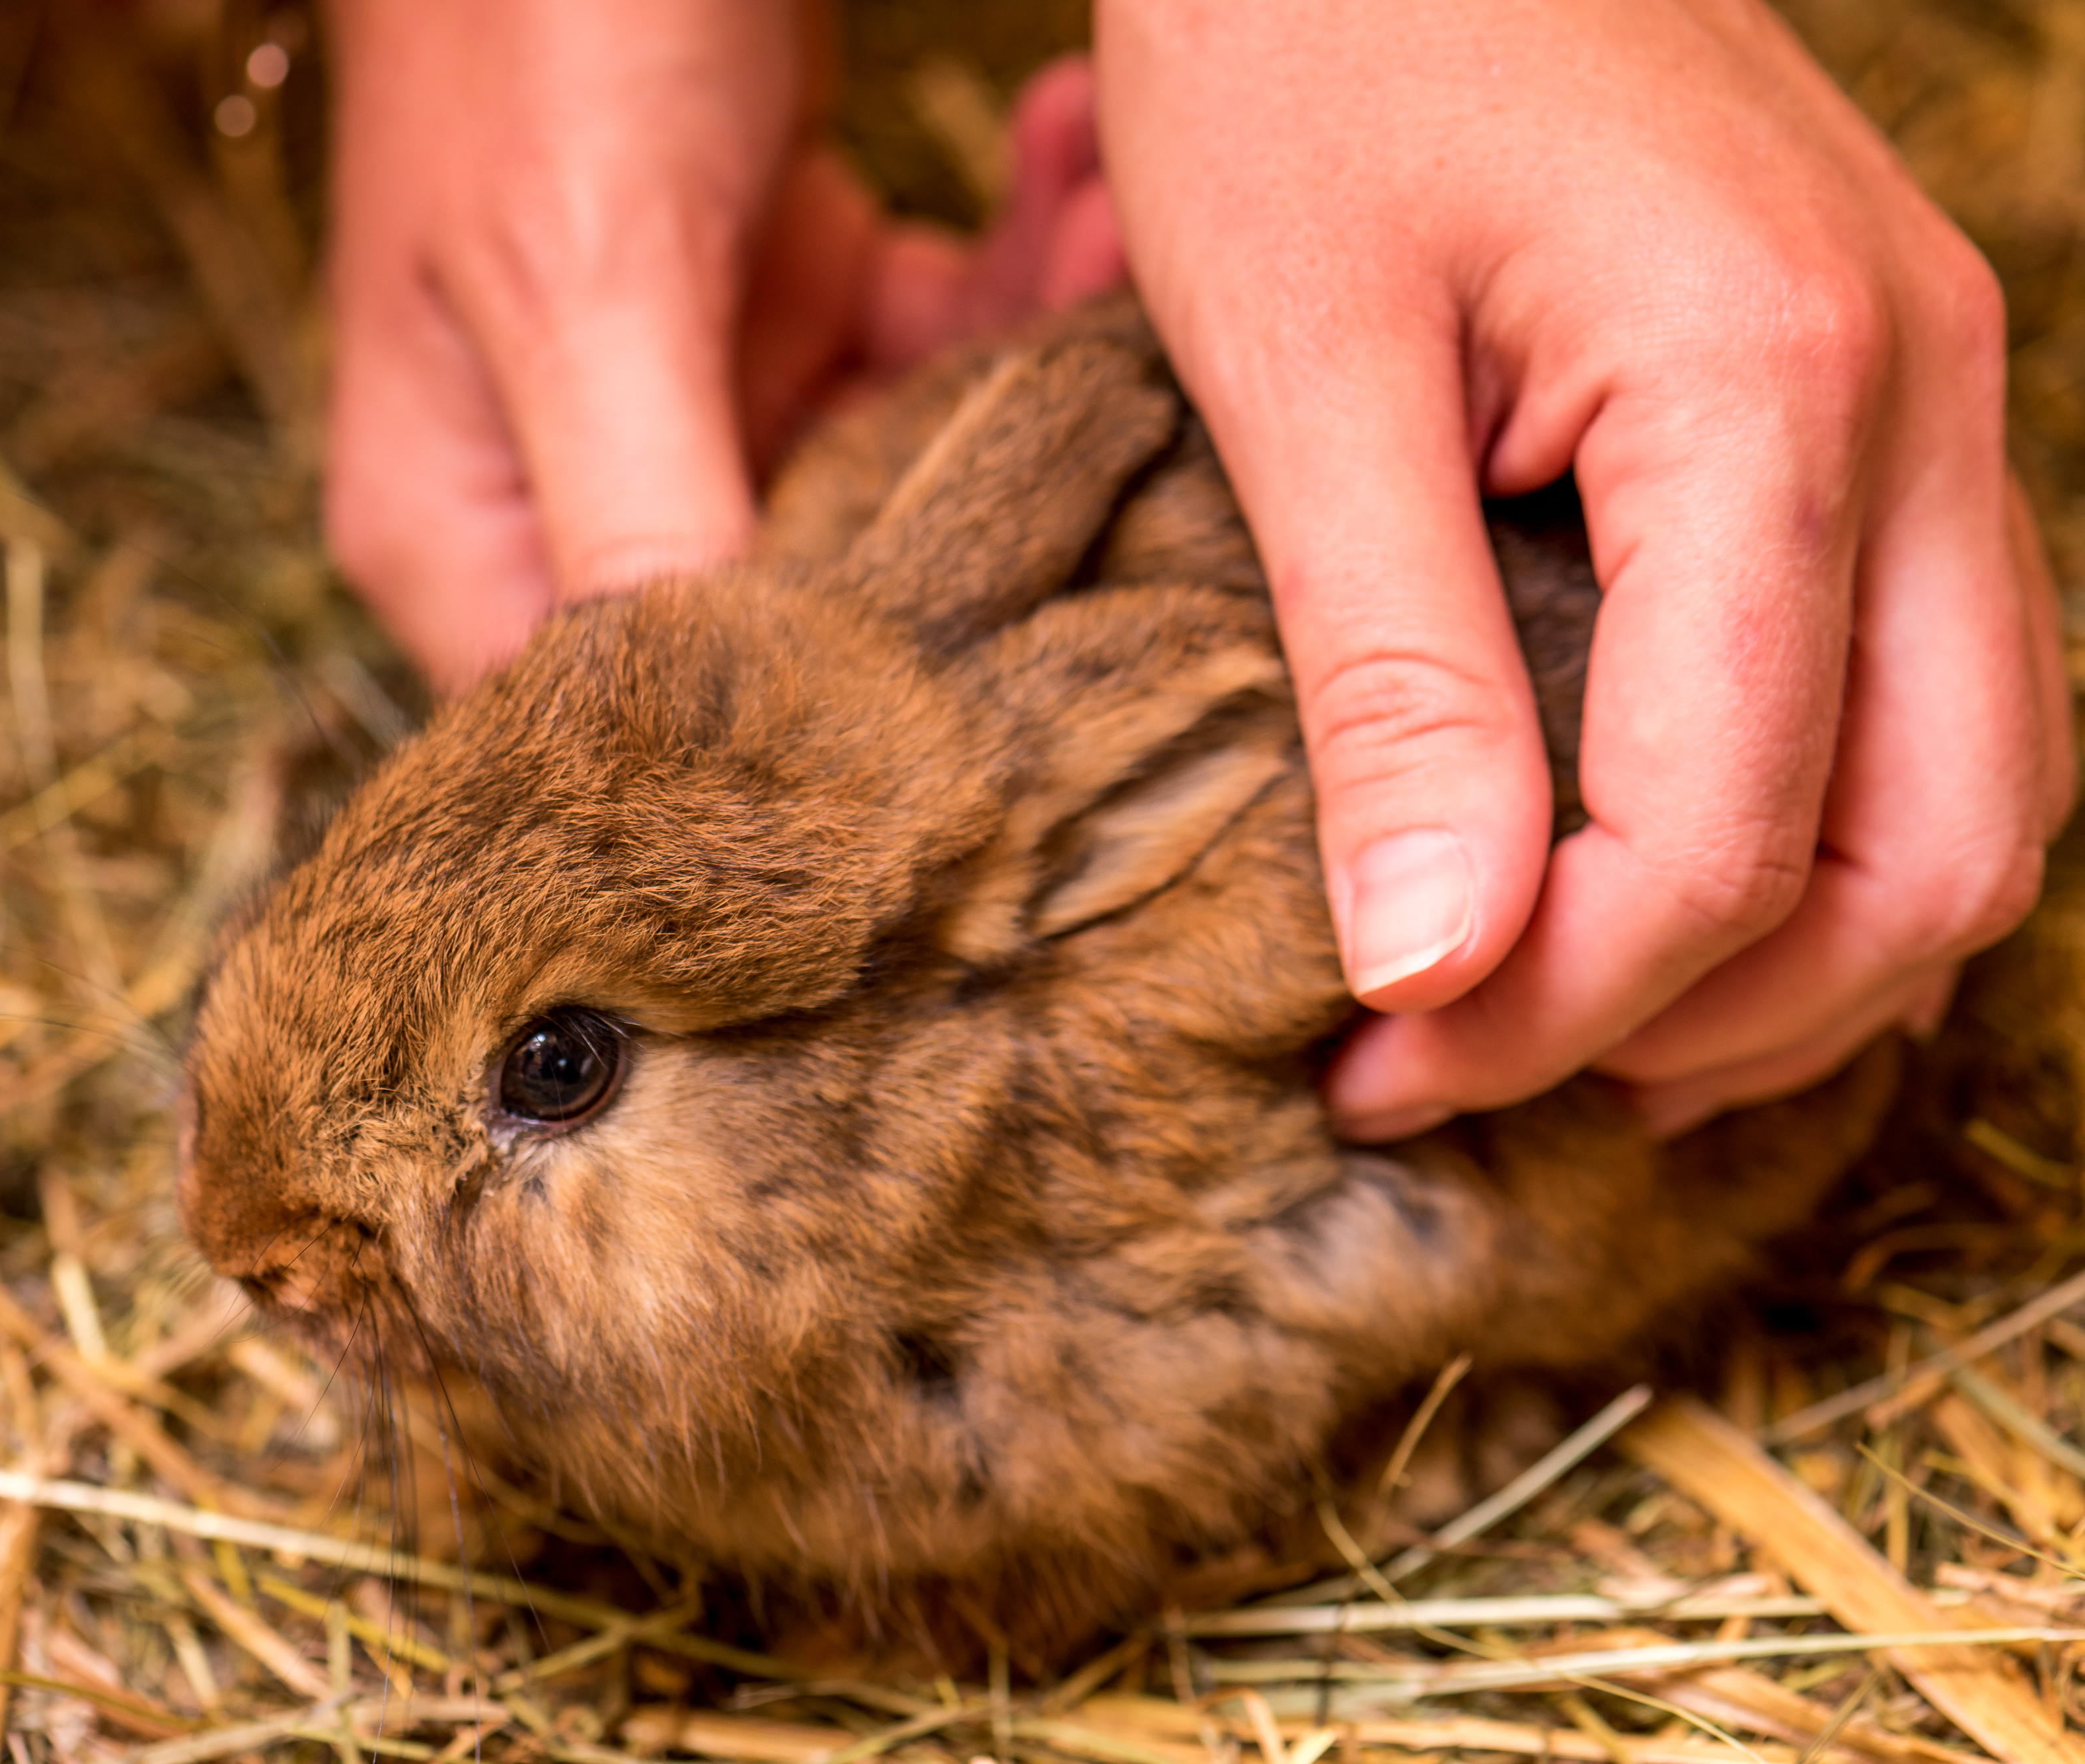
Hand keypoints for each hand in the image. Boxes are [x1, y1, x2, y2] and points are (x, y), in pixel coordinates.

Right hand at [324, 0, 1122, 694]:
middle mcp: (565, 490)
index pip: (612, 730)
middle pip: (777, 619)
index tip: (967, 727)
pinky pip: (917, 349)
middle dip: (949, 526)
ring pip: (884, 477)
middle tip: (1098, 436)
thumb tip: (732, 759)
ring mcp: (679, 399)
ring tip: (1103, 238)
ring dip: (1004, 365)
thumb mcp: (587, 285)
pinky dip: (998, 276)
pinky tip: (1061, 173)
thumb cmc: (534, 16)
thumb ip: (648, 519)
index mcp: (460, 531)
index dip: (785, 755)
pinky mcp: (777, 304)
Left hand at [1097, 0, 2072, 1137]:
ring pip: (1964, 789)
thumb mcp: (1304, 376)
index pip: (1726, 836)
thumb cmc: (1305, 58)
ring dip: (1788, 955)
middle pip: (1933, 852)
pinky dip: (1809, 832)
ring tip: (1564, 1026)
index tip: (1378, 1069)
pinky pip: (1917, 687)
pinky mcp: (1871, 404)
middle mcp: (1926, 401)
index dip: (1556, 1006)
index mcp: (1781, 390)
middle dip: (1709, 1020)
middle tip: (1472, 1076)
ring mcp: (1931, 399)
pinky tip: (1645, 883)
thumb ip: (1395, 683)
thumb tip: (1437, 973)